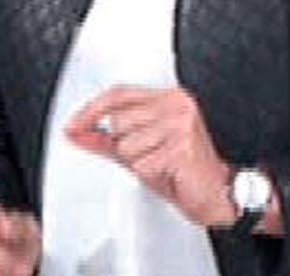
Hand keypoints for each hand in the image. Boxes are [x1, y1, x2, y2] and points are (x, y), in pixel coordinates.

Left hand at [65, 85, 233, 226]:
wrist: (216, 194)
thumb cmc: (181, 169)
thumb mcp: (138, 149)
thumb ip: (105, 138)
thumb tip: (74, 131)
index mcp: (169, 98)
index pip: (118, 94)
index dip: (91, 111)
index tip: (73, 125)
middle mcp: (177, 106)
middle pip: (118, 122)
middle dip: (126, 146)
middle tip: (151, 156)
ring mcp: (180, 125)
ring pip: (126, 144)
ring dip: (139, 162)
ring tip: (162, 165)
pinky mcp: (181, 148)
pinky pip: (141, 164)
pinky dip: (149, 174)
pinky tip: (169, 174)